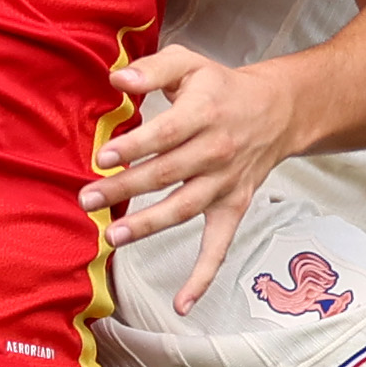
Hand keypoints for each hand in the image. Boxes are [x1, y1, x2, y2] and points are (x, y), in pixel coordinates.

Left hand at [84, 42, 319, 314]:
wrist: (278, 110)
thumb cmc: (221, 87)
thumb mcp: (191, 63)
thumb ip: (153, 68)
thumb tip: (116, 78)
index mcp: (205, 114)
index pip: (166, 134)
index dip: (134, 147)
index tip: (103, 158)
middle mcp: (217, 152)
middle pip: (167, 174)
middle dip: (125, 188)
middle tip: (88, 198)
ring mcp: (225, 184)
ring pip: (184, 209)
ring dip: (147, 225)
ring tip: (112, 236)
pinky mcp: (233, 207)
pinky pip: (219, 247)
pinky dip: (203, 276)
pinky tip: (181, 303)